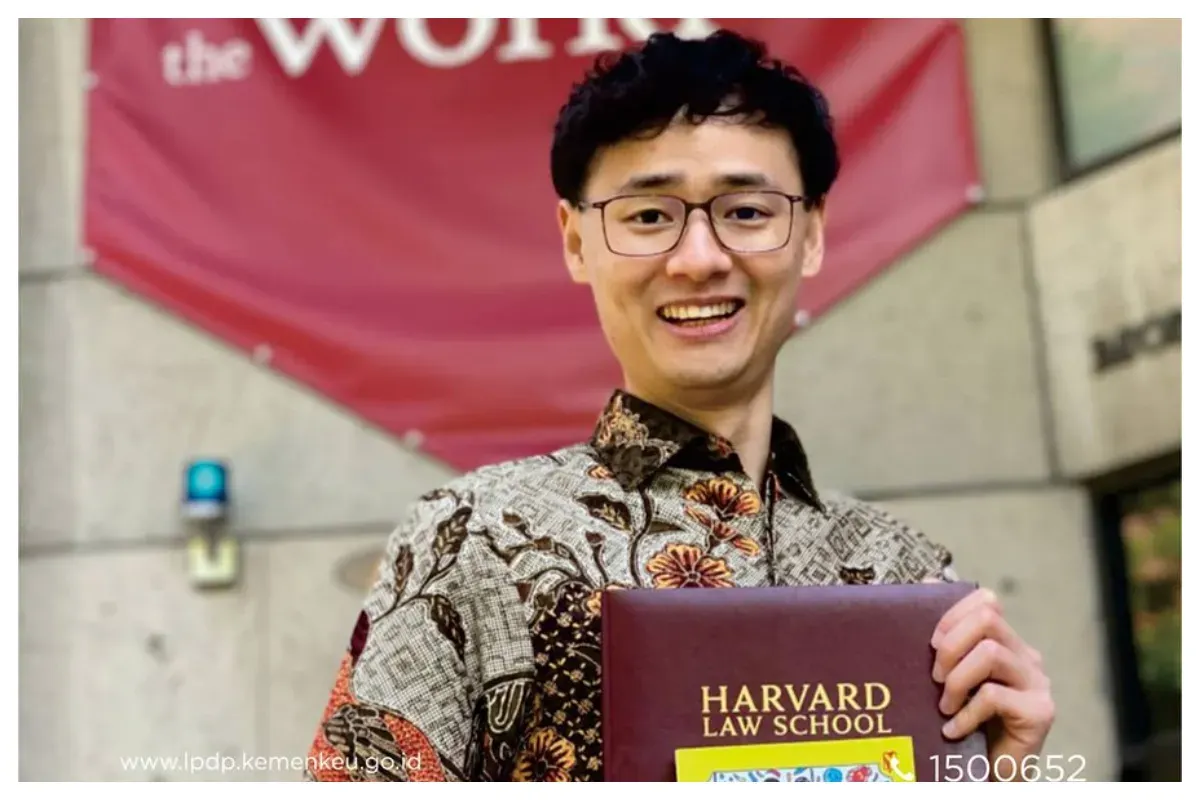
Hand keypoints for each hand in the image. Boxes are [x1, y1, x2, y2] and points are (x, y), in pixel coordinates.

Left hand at [930, 587, 1054, 780]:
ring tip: (944, 705)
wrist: (992, 772)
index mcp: (1007, 643)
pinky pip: (994, 696)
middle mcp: (1027, 657)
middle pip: (988, 619)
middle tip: (935, 677)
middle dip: (951, 644)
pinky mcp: (1041, 712)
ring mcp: (1037, 683)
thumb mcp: (953, 677)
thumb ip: (944, 643)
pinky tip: (953, 730)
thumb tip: (923, 586)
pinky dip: (966, 714)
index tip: (930, 643)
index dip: (952, 614)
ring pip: (990, 653)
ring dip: (957, 680)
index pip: (986, 601)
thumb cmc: (967, 722)